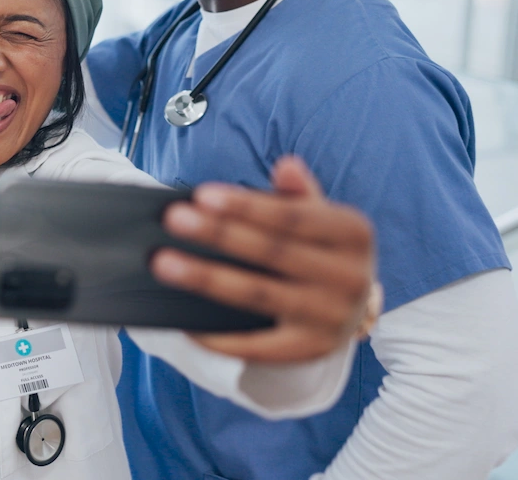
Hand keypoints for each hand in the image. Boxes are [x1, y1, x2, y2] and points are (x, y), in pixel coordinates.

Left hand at [151, 156, 376, 362]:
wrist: (351, 309)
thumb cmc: (321, 250)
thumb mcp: (321, 218)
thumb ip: (299, 195)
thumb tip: (287, 165)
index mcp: (353, 234)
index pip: (292, 216)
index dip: (246, 206)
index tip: (201, 195)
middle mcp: (351, 277)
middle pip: (273, 252)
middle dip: (220, 234)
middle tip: (174, 220)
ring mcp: (332, 318)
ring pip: (259, 295)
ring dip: (207, 278)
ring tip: (165, 263)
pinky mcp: (312, 351)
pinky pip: (257, 345)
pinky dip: (219, 335)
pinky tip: (185, 322)